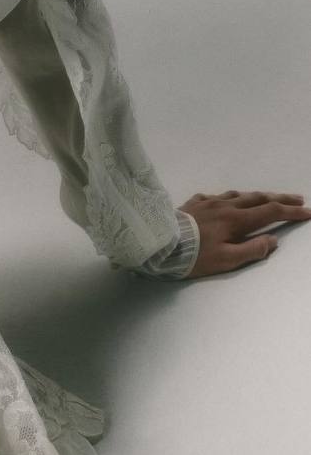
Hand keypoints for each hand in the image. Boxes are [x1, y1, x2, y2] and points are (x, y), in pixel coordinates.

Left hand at [179, 190, 310, 277]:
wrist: (159, 242)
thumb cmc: (194, 255)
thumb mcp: (226, 260)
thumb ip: (252, 250)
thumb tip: (273, 240)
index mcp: (236, 219)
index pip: (271, 212)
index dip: (291, 211)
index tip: (308, 211)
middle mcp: (224, 205)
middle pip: (258, 198)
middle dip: (280, 198)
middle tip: (297, 198)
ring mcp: (207, 201)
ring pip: (237, 194)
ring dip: (255, 196)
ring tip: (265, 199)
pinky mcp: (193, 203)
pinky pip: (216, 197)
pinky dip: (229, 199)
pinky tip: (226, 202)